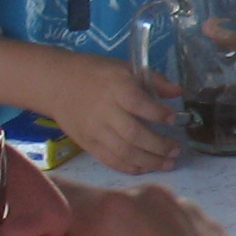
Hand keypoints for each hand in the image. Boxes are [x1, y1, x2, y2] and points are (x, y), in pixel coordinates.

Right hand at [58, 49, 183, 175]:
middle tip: (176, 150)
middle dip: (159, 146)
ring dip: (149, 161)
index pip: (139, 104)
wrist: (57, 84)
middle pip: (134, 134)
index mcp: (116, 87)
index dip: (159, 114)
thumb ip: (154, 80)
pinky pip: (110, 160)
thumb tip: (178, 92)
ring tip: (167, 163)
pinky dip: (129, 167)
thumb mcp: (125, 68)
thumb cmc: (96, 73)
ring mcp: (95, 130)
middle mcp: (105, 110)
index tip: (174, 119)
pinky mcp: (87, 143)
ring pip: (124, 152)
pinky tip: (145, 168)